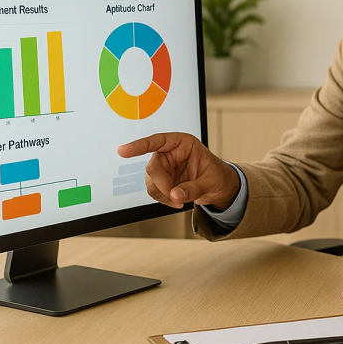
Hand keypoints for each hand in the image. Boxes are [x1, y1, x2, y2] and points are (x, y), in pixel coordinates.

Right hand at [117, 133, 240, 210]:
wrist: (220, 187)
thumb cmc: (217, 176)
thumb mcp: (211, 182)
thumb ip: (194, 188)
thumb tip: (175, 194)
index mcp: (183, 143)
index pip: (158, 141)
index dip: (140, 146)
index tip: (123, 151)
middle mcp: (170, 153)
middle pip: (153, 167)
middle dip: (162, 185)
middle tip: (176, 198)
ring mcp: (164, 166)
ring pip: (151, 182)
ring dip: (163, 195)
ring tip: (181, 202)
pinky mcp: (162, 180)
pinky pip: (154, 191)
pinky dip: (164, 199)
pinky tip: (178, 201)